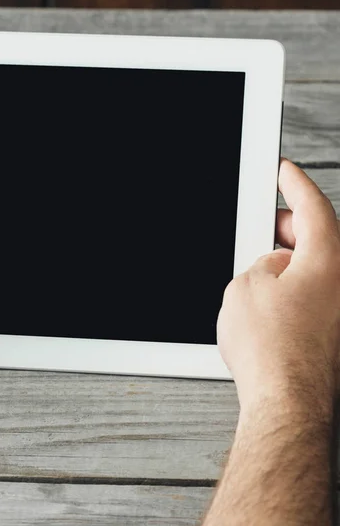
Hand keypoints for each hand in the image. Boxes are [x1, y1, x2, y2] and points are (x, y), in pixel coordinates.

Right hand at [217, 159, 339, 413]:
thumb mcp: (245, 286)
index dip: (294, 184)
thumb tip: (274, 267)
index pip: (314, 207)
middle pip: (322, 238)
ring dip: (292, 262)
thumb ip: (261, 263)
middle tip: (268, 222)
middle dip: (291, 227)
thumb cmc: (271, 350)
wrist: (288, 405)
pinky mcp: (335, 337)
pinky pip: (318, 298)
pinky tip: (272, 303)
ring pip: (318, 270)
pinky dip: (297, 291)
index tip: (285, 171)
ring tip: (262, 268)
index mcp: (329, 262)